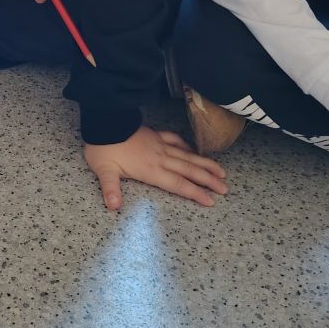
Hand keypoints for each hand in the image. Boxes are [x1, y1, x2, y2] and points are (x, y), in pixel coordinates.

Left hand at [83, 126, 227, 209]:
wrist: (104, 121)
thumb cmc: (103, 148)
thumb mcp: (103, 170)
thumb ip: (110, 188)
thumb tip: (113, 206)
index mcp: (150, 169)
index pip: (177, 184)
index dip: (195, 193)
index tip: (211, 201)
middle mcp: (159, 157)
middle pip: (189, 170)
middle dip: (208, 180)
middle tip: (225, 188)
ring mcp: (159, 144)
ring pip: (187, 155)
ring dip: (205, 164)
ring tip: (221, 171)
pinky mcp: (155, 135)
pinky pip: (176, 140)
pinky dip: (187, 146)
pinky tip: (194, 150)